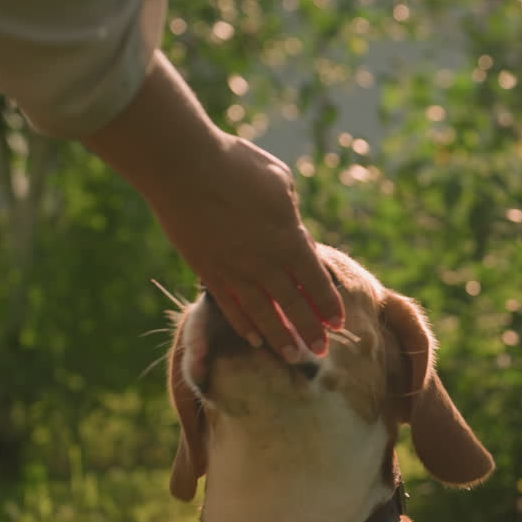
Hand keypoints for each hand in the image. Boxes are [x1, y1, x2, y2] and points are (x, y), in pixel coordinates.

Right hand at [83, 52, 342, 360]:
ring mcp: (234, 270)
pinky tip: (253, 338)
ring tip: (292, 357)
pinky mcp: (207, 270)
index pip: (316, 282)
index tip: (338, 322)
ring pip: (263, 314)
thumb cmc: (237, 165)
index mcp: (289, 239)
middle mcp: (265, 263)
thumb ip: (291, 213)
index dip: (328, 304)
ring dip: (279, 337)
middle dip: (310, 331)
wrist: (183, 167)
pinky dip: (243, 324)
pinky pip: (230, 306)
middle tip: (321, 352)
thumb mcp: (280, 183)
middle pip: (293, 306)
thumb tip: (294, 230)